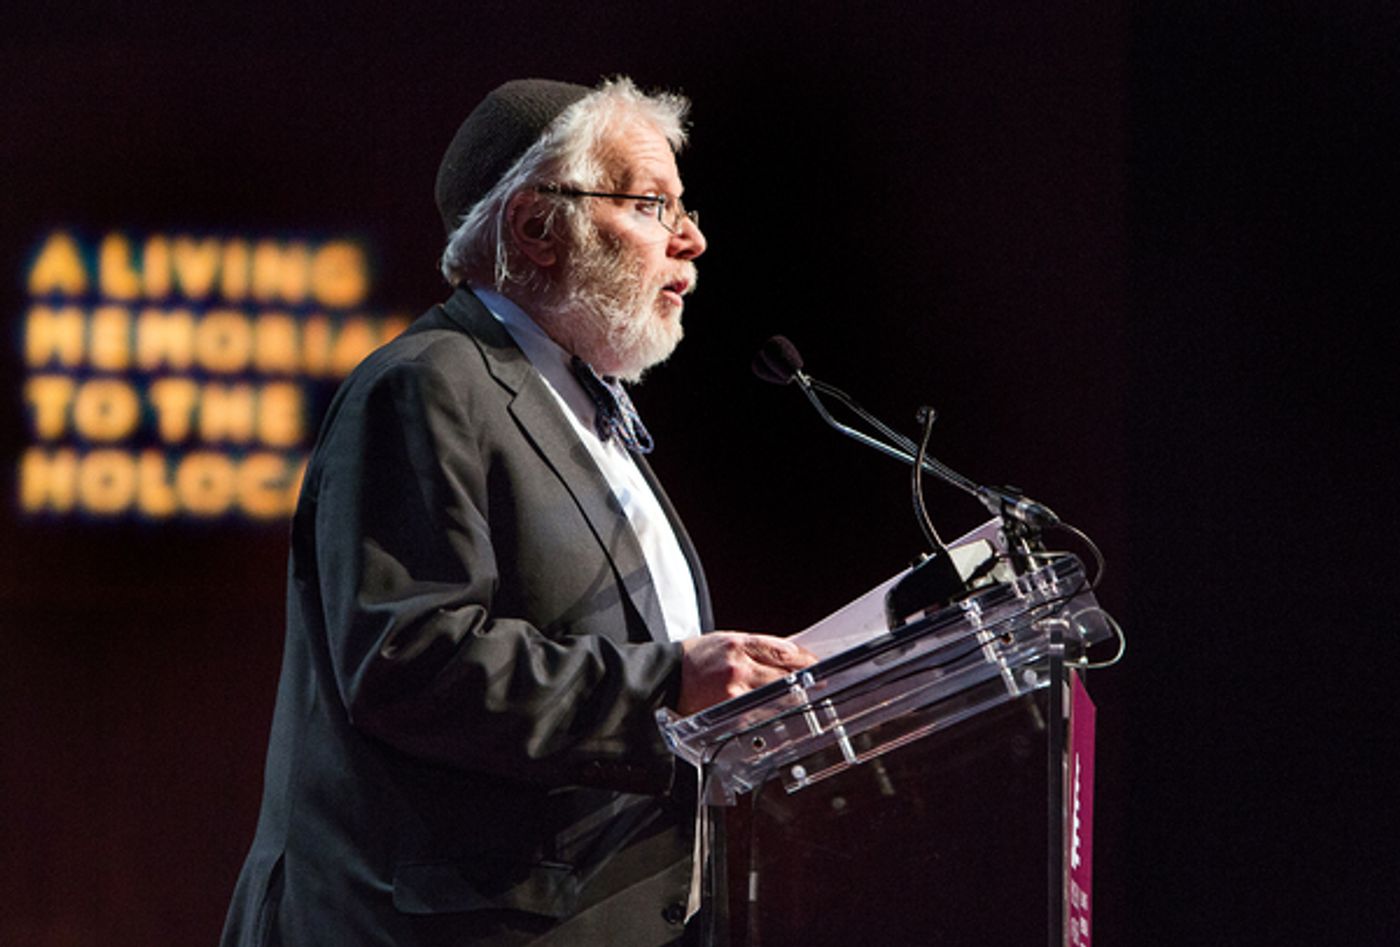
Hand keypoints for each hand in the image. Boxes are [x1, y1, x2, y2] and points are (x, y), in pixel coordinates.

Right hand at [676, 632, 817, 715]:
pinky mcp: (729, 714)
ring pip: (777, 698)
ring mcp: (733, 693)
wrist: (665, 679)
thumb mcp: (726, 641)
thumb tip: (790, 653)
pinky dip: (773, 713)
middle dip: (806, 680)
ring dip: (794, 699)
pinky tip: (781, 712)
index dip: (806, 659)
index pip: (784, 652)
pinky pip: (760, 714)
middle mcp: (737, 668)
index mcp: (737, 645)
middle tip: (822, 684)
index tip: (818, 664)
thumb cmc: (696, 659)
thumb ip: (758, 647)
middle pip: (785, 676)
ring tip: (806, 699)